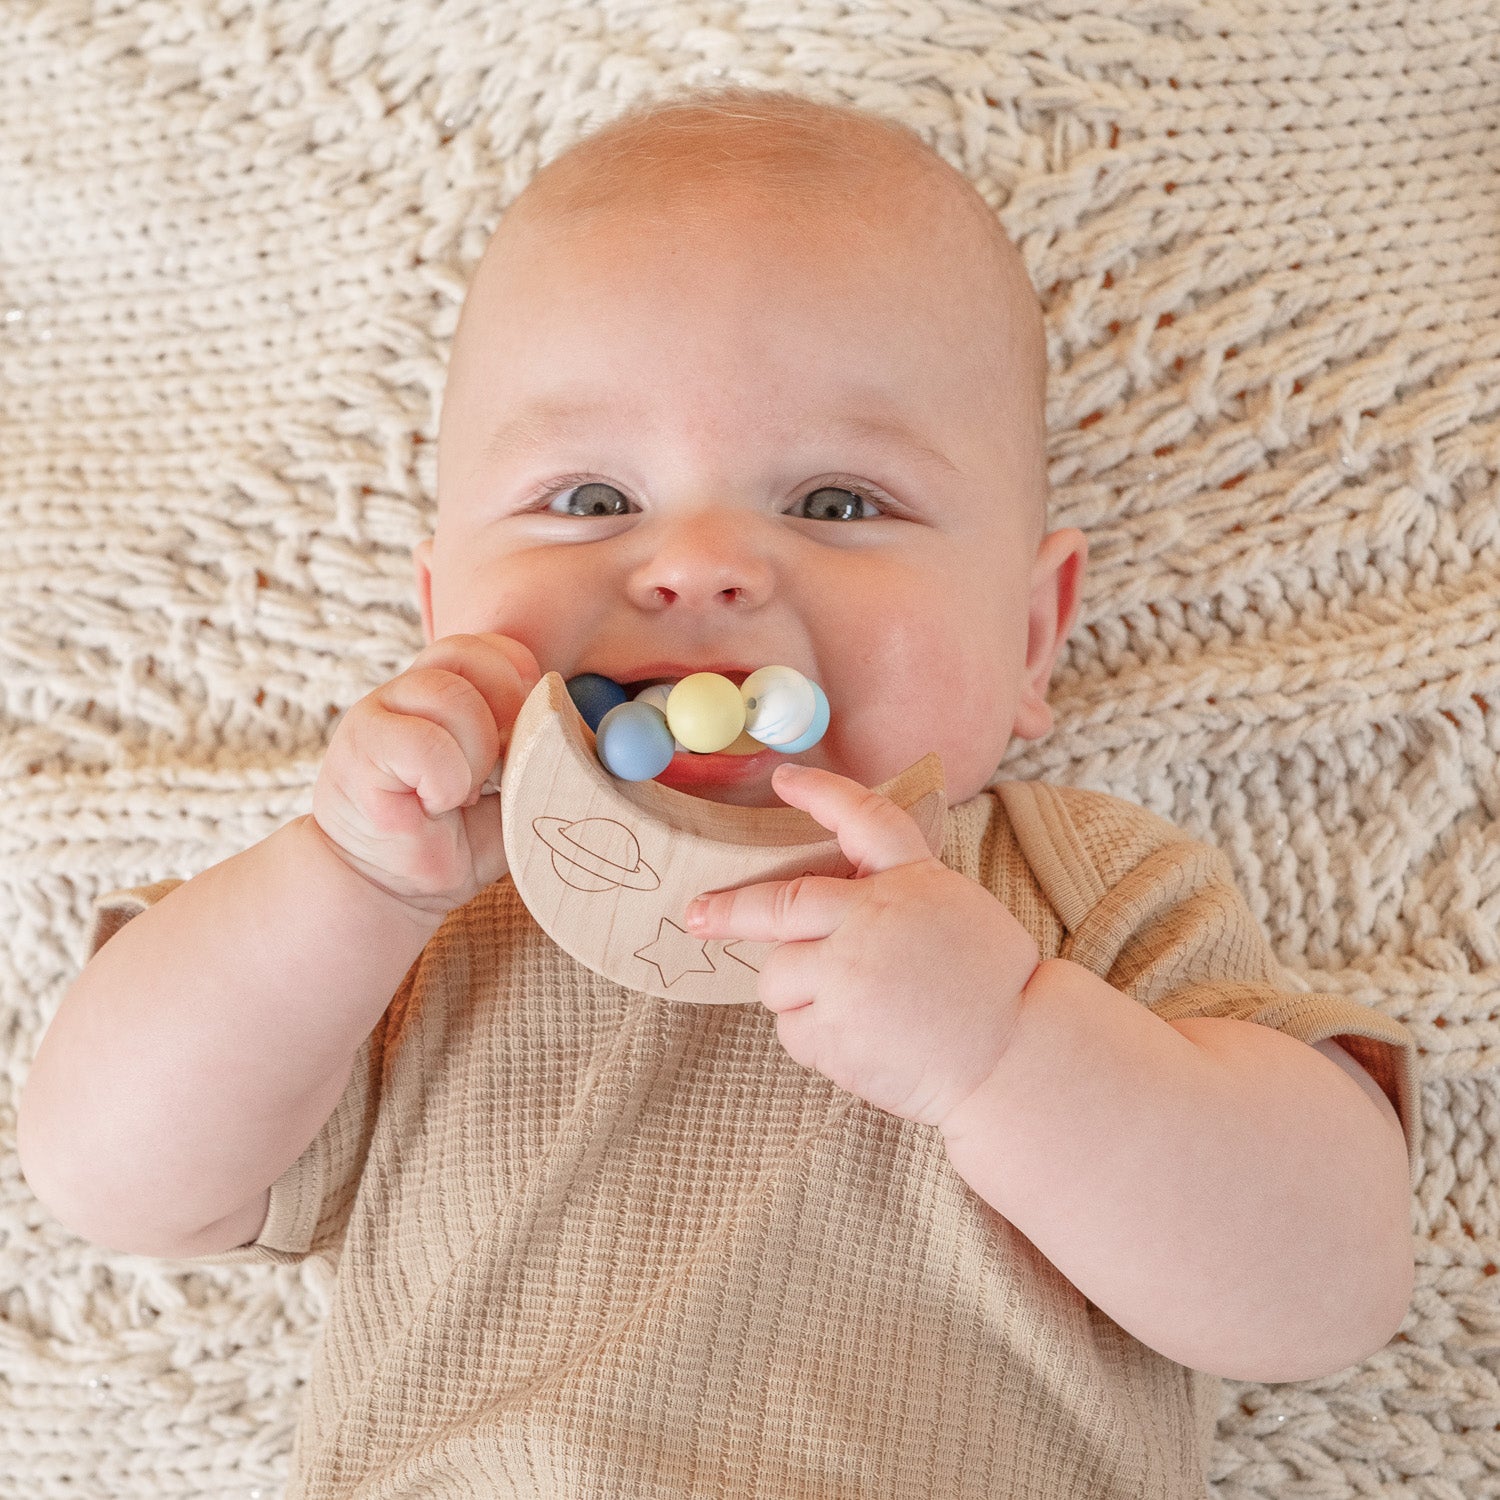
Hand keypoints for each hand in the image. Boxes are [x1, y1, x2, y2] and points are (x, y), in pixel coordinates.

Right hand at [312, 632, 541, 914]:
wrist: (393, 887)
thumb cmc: (458, 839)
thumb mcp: (517, 792)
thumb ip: (544, 755)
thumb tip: (587, 734)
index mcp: (446, 690)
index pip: (487, 647)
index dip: (518, 677)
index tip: (530, 728)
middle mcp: (409, 691)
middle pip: (470, 656)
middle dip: (504, 713)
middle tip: (500, 768)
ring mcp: (379, 712)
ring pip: (448, 695)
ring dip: (474, 754)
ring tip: (460, 795)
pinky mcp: (361, 747)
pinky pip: (422, 743)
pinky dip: (445, 780)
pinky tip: (433, 805)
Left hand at [684, 764, 1040, 1129]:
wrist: (1016, 1060)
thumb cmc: (991, 989)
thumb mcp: (954, 912)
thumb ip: (892, 899)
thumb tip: (823, 909)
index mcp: (912, 881)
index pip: (862, 819)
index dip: (821, 794)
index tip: (784, 778)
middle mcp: (871, 919)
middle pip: (778, 905)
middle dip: (728, 911)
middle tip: (697, 915)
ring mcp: (847, 974)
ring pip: (776, 977)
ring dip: (798, 994)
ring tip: (855, 1014)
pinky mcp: (832, 1030)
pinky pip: (792, 1029)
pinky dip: (815, 1037)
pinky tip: (862, 1044)